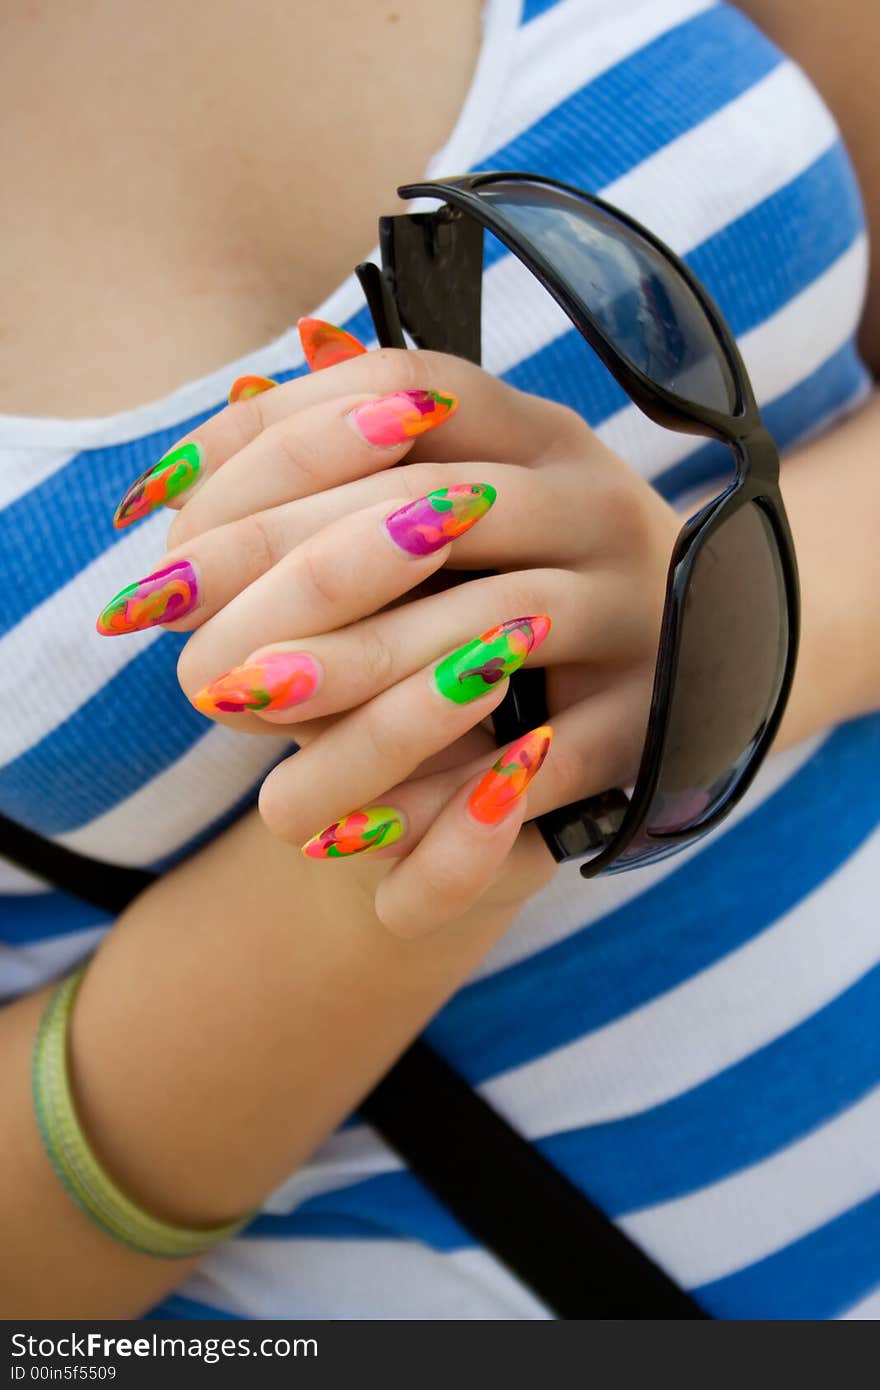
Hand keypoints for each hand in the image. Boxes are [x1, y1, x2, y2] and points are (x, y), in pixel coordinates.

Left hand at [97, 339, 681, 932]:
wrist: (678, 667)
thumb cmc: (510, 589)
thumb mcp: (446, 513)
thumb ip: (332, 490)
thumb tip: (164, 494)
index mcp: (533, 431)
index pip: (396, 392)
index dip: (271, 448)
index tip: (155, 525)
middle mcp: (591, 498)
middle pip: (426, 509)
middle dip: (290, 570)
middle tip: (174, 632)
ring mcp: (636, 603)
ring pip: (487, 634)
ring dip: (361, 683)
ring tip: (252, 710)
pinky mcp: (659, 710)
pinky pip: (552, 761)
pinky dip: (456, 803)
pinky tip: (357, 832)